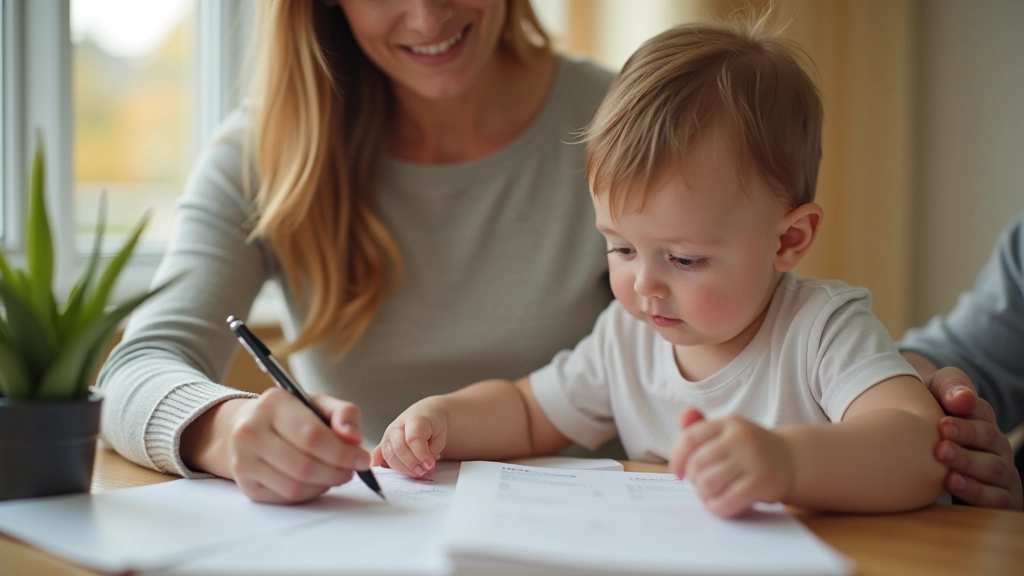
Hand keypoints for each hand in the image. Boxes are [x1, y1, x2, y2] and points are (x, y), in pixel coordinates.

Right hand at [185, 388, 370, 503]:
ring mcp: (243, 461)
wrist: (248, 425)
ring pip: (295, 487)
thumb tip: (354, 439)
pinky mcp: (246, 485)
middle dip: (337, 472)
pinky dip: (309, 493)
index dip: (342, 453)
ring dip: (324, 484)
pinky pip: (286, 498)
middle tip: (352, 470)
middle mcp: (250, 432)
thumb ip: (344, 414)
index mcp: (272, 404)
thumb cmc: (292, 413)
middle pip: (304, 466)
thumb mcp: (320, 402)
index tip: (363, 460)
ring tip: (335, 473)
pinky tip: (316, 480)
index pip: (312, 436)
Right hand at [371, 398, 448, 477]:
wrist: (426, 415)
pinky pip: (379, 455)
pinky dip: (381, 463)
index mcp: (414, 419)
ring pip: (389, 455)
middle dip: (411, 464)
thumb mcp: (440, 435)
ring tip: (416, 473)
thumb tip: (426, 467)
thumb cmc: (433, 424)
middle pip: (399, 448)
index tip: (430, 465)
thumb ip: (433, 451)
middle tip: (423, 471)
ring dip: (402, 468)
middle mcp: (398, 426)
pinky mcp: (384, 443)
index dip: (421, 454)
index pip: (413, 438)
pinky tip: (385, 469)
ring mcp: (388, 434)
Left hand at [669, 409, 793, 517]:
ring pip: (707, 483)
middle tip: (701, 486)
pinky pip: (726, 501)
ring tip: (710, 495)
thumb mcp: (728, 433)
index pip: (690, 438)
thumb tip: (684, 417)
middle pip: (697, 463)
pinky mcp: (762, 482)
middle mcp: (741, 437)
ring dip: (703, 494)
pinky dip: (716, 507)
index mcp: (728, 423)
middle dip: (693, 480)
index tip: (677, 474)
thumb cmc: (748, 449)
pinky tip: (719, 505)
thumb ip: (702, 429)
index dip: (677, 458)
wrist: (790, 460)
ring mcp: (753, 459)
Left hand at [925, 366, 1022, 509]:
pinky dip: (978, 494)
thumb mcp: (934, 391)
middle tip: (941, 448)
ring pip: (994, 470)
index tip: (942, 424)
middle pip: (990, 440)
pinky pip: (998, 498)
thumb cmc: (927, 411)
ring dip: (970, 470)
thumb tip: (963, 398)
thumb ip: (950, 387)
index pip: (982, 414)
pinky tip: (956, 488)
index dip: (964, 421)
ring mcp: (1002, 471)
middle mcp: (997, 444)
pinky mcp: (1001, 497)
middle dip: (966, 444)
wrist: (917, 443)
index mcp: (982, 417)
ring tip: (947, 474)